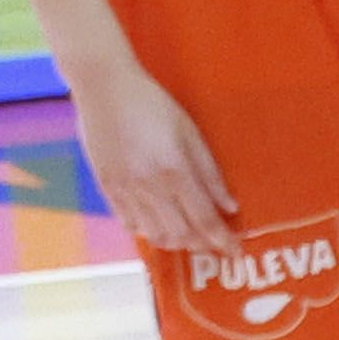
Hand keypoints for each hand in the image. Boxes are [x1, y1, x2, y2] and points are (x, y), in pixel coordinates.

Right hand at [74, 59, 235, 254]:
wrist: (103, 87)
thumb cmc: (151, 103)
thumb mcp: (189, 131)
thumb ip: (209, 172)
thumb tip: (230, 206)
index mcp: (174, 170)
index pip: (204, 219)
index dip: (222, 239)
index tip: (235, 252)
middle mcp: (148, 187)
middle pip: (180, 234)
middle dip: (201, 245)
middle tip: (214, 244)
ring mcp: (124, 189)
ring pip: (153, 234)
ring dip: (175, 241)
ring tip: (187, 236)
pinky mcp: (106, 186)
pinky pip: (128, 222)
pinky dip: (146, 230)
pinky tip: (156, 224)